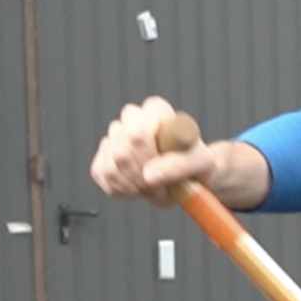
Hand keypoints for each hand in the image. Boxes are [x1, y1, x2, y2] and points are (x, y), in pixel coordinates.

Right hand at [90, 96, 222, 204]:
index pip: (138, 132)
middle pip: (122, 151)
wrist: (188, 175)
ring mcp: (115, 136)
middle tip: (159, 190)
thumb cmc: (197, 164)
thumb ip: (178, 166)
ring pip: (110, 164)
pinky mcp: (103, 155)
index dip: (147, 159)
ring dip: (132, 186)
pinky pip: (100, 173)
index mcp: (156, 110)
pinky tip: (137, 189)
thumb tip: (149, 175)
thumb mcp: (200, 163)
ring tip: (152, 189)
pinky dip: (119, 188)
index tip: (161, 176)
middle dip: (140, 178)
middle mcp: (132, 118)